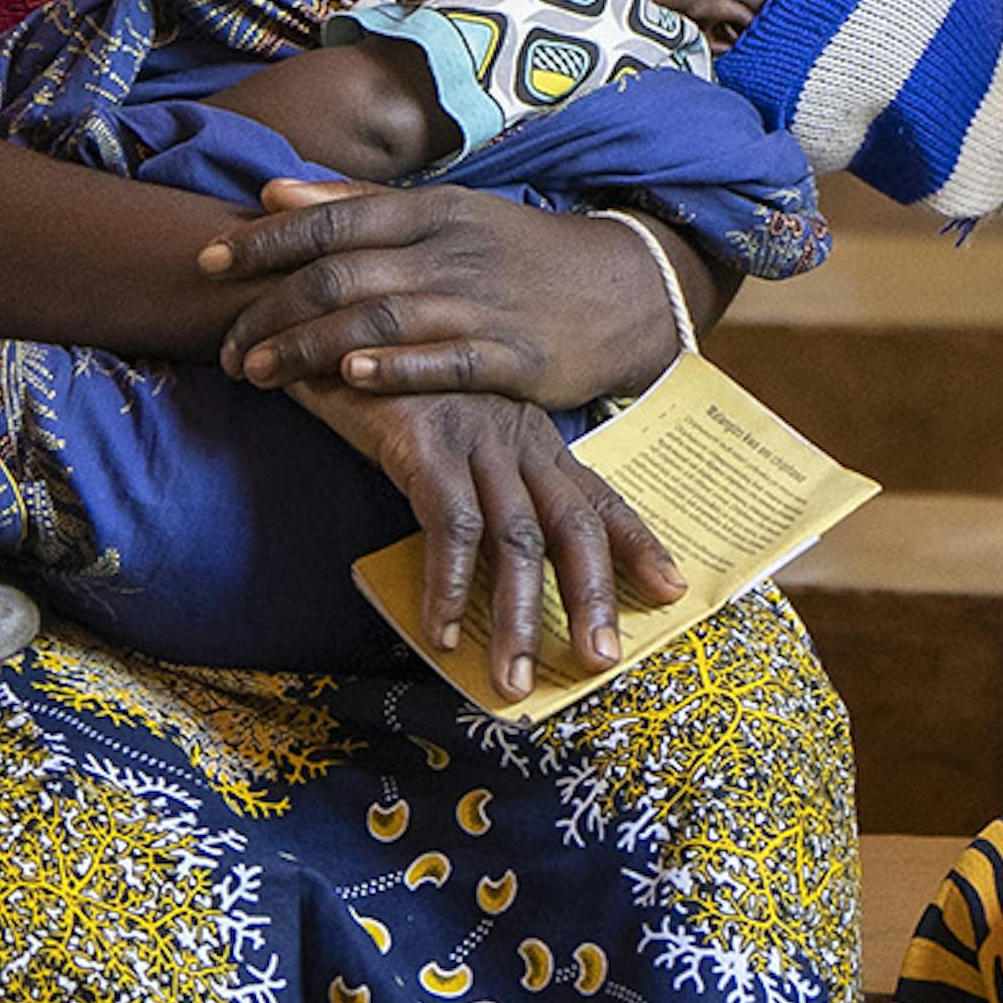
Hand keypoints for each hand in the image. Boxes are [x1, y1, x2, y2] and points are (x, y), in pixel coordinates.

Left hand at [206, 179, 693, 410]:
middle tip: (226, 349)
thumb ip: (356, 205)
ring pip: (381, 319)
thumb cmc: (517, 252)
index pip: (330, 219)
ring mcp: (484, 303)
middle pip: (342, 275)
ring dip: (311, 348)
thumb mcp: (444, 215)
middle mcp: (451, 252)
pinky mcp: (516, 357)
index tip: (206, 264)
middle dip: (272, 312)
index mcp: (430, 213)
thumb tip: (271, 190)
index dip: (264, 242)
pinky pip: (447, 361)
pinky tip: (350, 380)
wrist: (625, 286)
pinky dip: (395, 368)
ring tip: (260, 374)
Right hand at [297, 381, 687, 699]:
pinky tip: (441, 632)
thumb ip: (485, 484)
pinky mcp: (424, 442)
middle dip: (591, 597)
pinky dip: (449, 584)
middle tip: (599, 662)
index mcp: (533, 439)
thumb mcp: (456, 431)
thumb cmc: (391, 388)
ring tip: (510, 680)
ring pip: (515, 538)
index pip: (597, 497)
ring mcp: (474, 439)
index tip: (673, 590)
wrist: (329, 322)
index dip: (637, 543)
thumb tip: (497, 563)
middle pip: (572, 525)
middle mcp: (516, 439)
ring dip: (516, 615)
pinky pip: (449, 525)